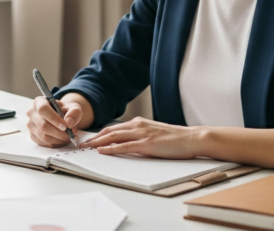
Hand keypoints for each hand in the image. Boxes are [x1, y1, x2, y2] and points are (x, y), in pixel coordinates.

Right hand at [26, 96, 82, 146]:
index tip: (65, 126)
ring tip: (68, 137)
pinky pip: (44, 143)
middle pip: (43, 125)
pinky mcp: (32, 136)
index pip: (43, 109)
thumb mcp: (74, 108)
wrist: (61, 118)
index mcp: (39, 102)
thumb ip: (74, 112)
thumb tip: (69, 122)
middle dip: (59, 133)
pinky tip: (62, 140)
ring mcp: (30, 125)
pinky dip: (55, 144)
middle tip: (70, 135)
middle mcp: (31, 112)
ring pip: (43, 136)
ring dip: (58, 139)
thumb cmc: (65, 111)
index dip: (54, 119)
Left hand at [81, 116, 200, 158]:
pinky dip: (111, 148)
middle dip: (94, 137)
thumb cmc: (175, 138)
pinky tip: (102, 151)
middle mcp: (137, 125)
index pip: (114, 128)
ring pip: (113, 137)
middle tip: (82, 143)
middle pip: (109, 131)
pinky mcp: (146, 144)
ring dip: (98, 142)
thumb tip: (128, 142)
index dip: (100, 133)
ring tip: (87, 147)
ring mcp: (141, 134)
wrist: (191, 138)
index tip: (89, 139)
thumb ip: (140, 135)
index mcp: (139, 123)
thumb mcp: (154, 133)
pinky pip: (124, 146)